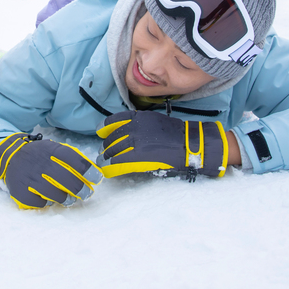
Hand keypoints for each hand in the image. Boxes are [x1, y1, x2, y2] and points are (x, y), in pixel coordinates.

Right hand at [0, 133, 102, 208]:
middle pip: (67, 180)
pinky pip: (41, 203)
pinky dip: (47, 203)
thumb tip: (94, 171)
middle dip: (81, 190)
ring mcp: (30, 179)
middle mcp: (40, 164)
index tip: (97, 179)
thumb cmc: (39, 156)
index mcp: (50, 151)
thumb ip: (71, 158)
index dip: (88, 171)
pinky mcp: (21, 192)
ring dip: (67, 199)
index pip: (73, 159)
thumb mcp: (52, 149)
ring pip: (56, 195)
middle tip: (86, 194)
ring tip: (70, 199)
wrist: (10, 158)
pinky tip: (48, 198)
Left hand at [96, 111, 227, 179]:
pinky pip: (119, 163)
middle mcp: (134, 127)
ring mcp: (135, 142)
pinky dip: (111, 167)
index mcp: (138, 118)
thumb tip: (126, 132)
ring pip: (113, 151)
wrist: (188, 143)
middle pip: (113, 138)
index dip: (105, 127)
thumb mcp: (154, 120)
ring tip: (104, 162)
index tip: (100, 131)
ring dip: (107, 158)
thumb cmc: (174, 133)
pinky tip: (107, 171)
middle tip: (104, 152)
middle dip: (107, 146)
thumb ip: (139, 124)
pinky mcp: (138, 157)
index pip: (114, 120)